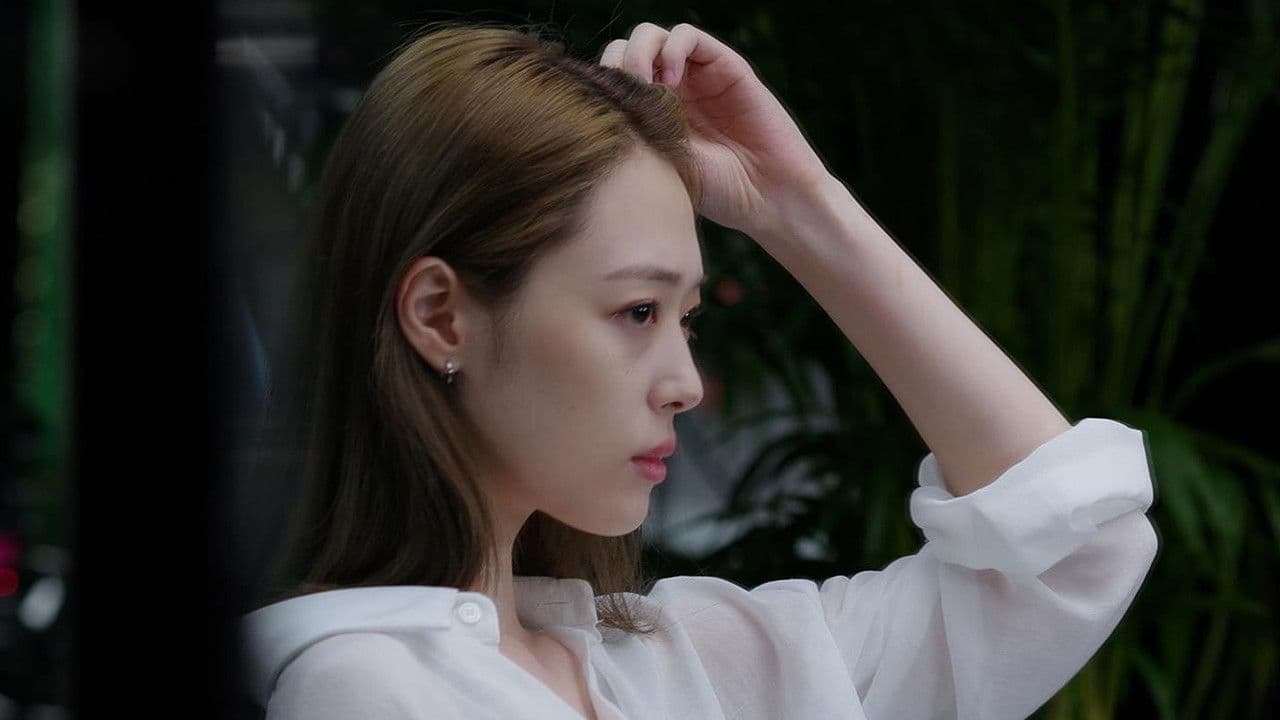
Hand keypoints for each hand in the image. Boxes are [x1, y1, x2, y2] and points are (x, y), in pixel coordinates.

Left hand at [599, 22, 830, 238]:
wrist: (768, 196)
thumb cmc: (716, 191)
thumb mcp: (663, 163)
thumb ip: (635, 129)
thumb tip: (599, 102)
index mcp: (650, 113)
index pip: (610, 78)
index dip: (603, 85)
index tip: (605, 110)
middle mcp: (670, 89)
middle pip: (624, 50)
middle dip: (617, 65)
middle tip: (625, 95)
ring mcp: (697, 75)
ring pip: (651, 35)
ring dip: (640, 52)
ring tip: (645, 84)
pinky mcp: (725, 65)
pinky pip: (688, 35)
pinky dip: (673, 49)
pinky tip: (672, 81)